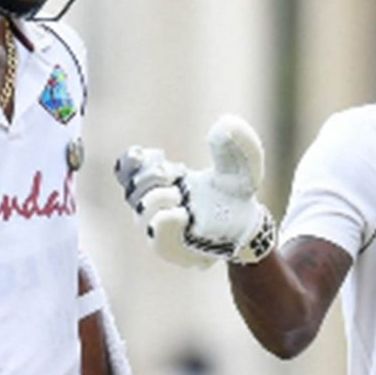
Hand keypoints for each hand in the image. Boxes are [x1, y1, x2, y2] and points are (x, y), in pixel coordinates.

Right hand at [114, 115, 276, 267]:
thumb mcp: (242, 163)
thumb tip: (223, 124)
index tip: (146, 155)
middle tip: (177, 175)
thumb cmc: (236, 194)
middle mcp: (156, 205)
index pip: (127, 170)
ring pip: (141, 211)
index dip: (130, 161)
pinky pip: (155, 235)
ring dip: (160, 198)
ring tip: (183, 199)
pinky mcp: (171, 250)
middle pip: (131, 187)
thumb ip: (237, 143)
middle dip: (151, 177)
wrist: (248, 228)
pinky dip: (167, 220)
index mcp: (163, 181)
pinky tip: (185, 216)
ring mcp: (161, 229)